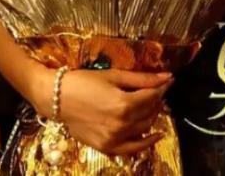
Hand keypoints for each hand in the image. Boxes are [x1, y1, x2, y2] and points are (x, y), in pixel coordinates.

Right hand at [48, 69, 173, 155]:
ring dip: (152, 116)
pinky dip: (146, 143)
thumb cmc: (83, 82)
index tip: (168, 81)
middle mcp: (122, 124)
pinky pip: (133, 148)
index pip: (153, 96)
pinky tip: (155, 135)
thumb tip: (166, 77)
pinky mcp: (107, 147)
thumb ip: (141, 79)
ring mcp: (115, 138)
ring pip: (145, 128)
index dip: (163, 87)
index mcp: (124, 104)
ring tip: (152, 106)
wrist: (56, 99)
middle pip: (150, 112)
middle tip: (157, 91)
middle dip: (157, 100)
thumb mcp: (113, 76)